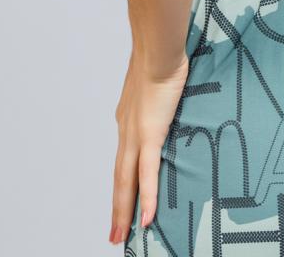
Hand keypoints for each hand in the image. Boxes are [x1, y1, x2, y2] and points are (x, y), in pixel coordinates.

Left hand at [110, 49, 190, 244]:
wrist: (158, 48)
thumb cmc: (162, 57)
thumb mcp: (158, 80)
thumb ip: (160, 93)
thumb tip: (170, 91)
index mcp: (128, 119)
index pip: (124, 158)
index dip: (123, 182)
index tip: (122, 200)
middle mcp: (126, 130)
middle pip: (120, 177)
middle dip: (117, 208)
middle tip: (114, 234)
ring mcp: (135, 135)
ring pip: (127, 182)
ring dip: (123, 211)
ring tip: (121, 235)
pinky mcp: (149, 134)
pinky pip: (147, 173)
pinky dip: (146, 198)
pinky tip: (146, 219)